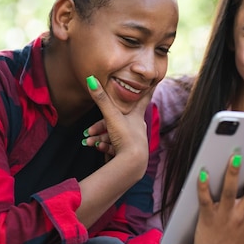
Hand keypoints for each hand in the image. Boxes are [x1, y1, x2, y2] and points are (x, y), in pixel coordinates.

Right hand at [75, 76, 154, 226]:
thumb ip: (101, 99)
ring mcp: (133, 140)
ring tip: (89, 141)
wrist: (132, 164)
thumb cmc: (126, 138)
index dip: (147, 90)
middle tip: (89, 131)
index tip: (154, 81)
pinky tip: (98, 147)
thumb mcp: (111, 116)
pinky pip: (115, 145)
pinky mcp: (128, 152)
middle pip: (117, 120)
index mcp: (137, 116)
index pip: (143, 98)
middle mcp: (136, 127)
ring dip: (99, 137)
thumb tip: (90, 79)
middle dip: (100, 125)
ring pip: (113, 134)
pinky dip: (105, 146)